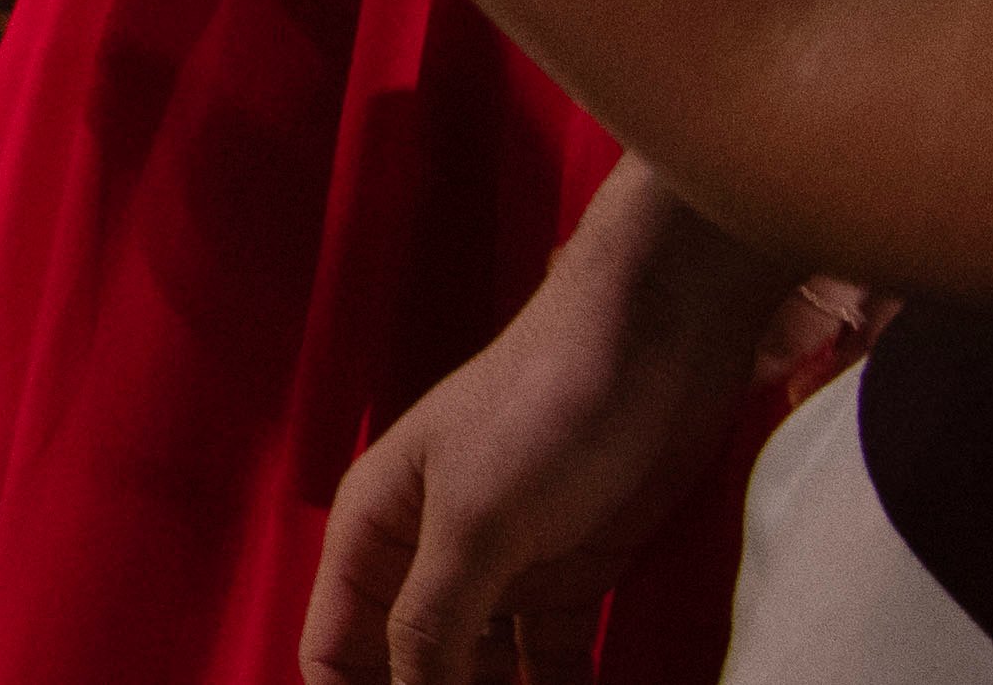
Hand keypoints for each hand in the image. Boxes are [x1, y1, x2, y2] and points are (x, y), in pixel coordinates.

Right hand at [299, 176, 812, 682]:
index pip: (337, 650)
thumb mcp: (476, 521)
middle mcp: (428, 557)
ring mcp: (502, 570)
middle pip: (409, 670)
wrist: (656, 341)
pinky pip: (552, 664)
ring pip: (484, 674)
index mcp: (375, 530)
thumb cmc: (544, 405)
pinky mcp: (571, 579)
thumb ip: (432, 620)